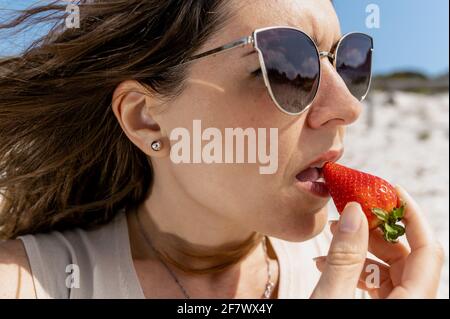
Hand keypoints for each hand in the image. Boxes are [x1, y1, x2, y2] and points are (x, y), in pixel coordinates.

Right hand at [311, 185, 444, 298]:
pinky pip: (378, 283)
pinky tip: (327, 263)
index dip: (411, 214)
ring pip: (390, 269)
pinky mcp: (383, 311)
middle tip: (348, 213)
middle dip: (375, 230)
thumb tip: (355, 212)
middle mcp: (411, 304)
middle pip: (407, 257)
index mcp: (411, 302)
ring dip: (360, 249)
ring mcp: (398, 307)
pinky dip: (355, 269)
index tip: (390, 190)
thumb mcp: (332, 296)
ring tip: (332, 236)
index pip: (427, 249)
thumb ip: (345, 257)